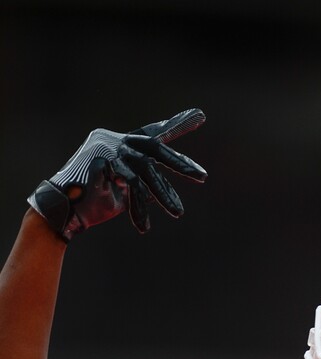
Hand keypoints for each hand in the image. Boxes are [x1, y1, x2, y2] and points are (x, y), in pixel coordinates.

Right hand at [27, 108, 206, 241]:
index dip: (176, 125)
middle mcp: (114, 141)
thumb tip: (161, 194)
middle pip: (153, 147)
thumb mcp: (123, 193)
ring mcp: (106, 149)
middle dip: (179, 162)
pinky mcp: (100, 163)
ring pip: (144, 170)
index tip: (200, 115)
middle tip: (202, 177)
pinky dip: (138, 207)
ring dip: (163, 193)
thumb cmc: (92, 203)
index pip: (152, 133)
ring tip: (178, 212)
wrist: (63, 213)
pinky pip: (130, 186)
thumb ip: (140, 186)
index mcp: (120, 145)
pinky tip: (144, 226)